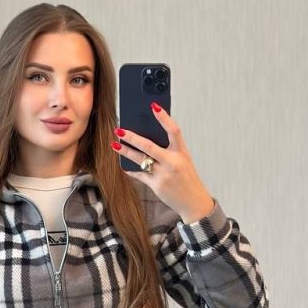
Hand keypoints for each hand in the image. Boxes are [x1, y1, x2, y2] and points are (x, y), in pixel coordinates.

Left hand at [112, 104, 214, 222]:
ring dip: (126, 151)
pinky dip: (131, 169)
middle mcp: (173, 162)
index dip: (164, 117)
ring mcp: (164, 175)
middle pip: (149, 146)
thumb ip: (169, 150)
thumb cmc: (187, 178)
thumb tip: (148, 137)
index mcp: (182, 152)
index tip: (153, 105)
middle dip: (132, 137)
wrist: (193, 202)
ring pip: (140, 160)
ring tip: (114, 144)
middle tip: (119, 129)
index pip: (173, 130)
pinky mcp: (156, 186)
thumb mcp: (183, 160)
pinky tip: (123, 164)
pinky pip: (140, 175)